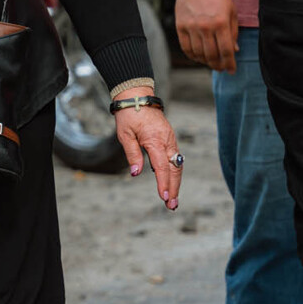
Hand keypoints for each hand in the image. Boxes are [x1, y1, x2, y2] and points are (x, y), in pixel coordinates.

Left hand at [115, 93, 182, 210]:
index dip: (163, 184)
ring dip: (176, 182)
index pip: (161, 168)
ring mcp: (171, 140)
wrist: (137, 97)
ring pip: (177, 165)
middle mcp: (167, 142)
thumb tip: (136, 174)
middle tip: (172, 206)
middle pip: (174, 170)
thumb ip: (132, 154)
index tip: (164, 198)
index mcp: (155, 141)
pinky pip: (175, 158)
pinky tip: (171, 182)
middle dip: (174, 189)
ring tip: (172, 199)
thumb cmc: (128, 116)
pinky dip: (175, 172)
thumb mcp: (125, 135)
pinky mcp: (170, 139)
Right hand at [175, 0, 238, 72]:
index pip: (226, 50)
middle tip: (221, 68)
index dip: (229, 63)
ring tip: (211, 63)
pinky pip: (186, 47)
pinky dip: (192, 55)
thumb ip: (233, 32)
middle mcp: (205, 26)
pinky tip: (198, 57)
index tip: (232, 70)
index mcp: (221, 23)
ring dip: (206, 62)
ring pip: (198, 53)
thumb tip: (234, 50)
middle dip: (218, 65)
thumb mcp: (231, 12)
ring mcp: (191, 27)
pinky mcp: (181, 26)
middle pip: (212, 55)